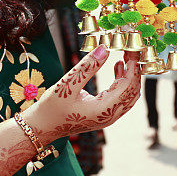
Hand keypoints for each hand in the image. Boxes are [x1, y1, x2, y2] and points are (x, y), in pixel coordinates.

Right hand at [23, 45, 141, 145]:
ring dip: (129, 75)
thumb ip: (87, 66)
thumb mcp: (67, 84)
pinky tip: (116, 67)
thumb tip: (105, 48)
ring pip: (129, 95)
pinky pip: (120, 97)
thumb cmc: (51, 107)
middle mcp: (110, 116)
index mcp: (103, 110)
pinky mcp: (104, 114)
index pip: (128, 85)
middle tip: (131, 50)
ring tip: (125, 56)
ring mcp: (108, 117)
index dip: (133, 66)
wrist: (43, 127)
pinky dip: (122, 82)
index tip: (132, 49)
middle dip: (134, 69)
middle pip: (133, 90)